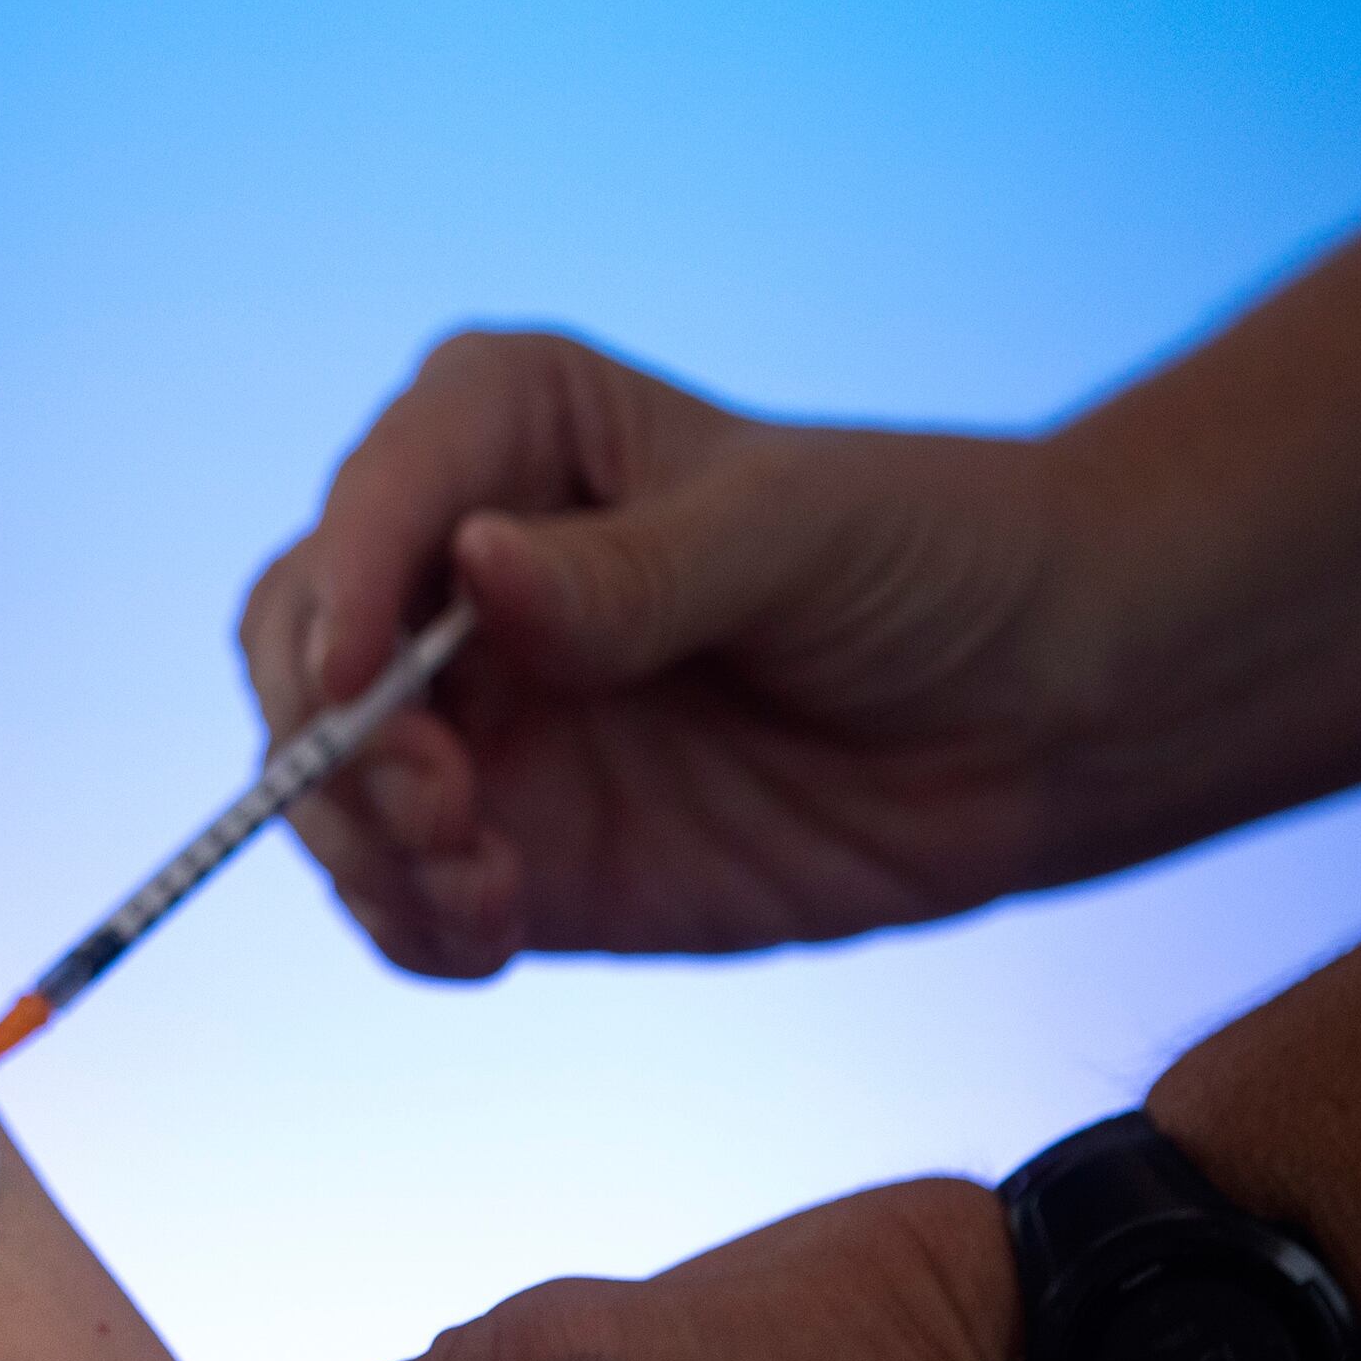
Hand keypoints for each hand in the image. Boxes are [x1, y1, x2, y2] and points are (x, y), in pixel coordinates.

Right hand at [234, 330, 1092, 977]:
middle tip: (439, 804)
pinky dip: (412, 919)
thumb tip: (476, 567)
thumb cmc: (935, 558)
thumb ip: (634, 569)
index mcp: (505, 436)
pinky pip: (403, 893)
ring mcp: (480, 715)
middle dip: (334, 735)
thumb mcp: (796, 535)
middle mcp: (457, 574)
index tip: (365, 681)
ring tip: (485, 886)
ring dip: (366, 843)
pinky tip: (493, 925)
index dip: (343, 590)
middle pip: (302, 648)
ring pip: (327, 783)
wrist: (1058, 707)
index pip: (370, 501)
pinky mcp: (519, 840)